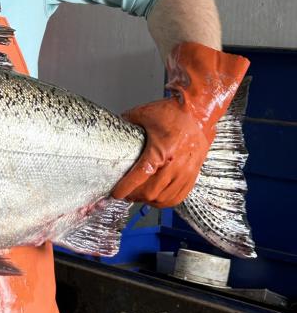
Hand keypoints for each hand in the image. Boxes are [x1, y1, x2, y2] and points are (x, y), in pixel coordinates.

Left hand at [111, 42, 248, 207]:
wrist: (200, 112)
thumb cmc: (175, 113)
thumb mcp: (145, 114)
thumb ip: (127, 122)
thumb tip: (113, 127)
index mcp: (162, 150)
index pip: (140, 176)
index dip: (125, 188)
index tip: (116, 193)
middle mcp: (176, 164)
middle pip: (151, 192)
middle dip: (135, 196)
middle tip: (126, 193)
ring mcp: (187, 172)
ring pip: (164, 198)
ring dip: (149, 200)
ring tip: (139, 196)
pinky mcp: (193, 175)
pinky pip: (178, 197)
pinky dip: (165, 200)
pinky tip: (156, 196)